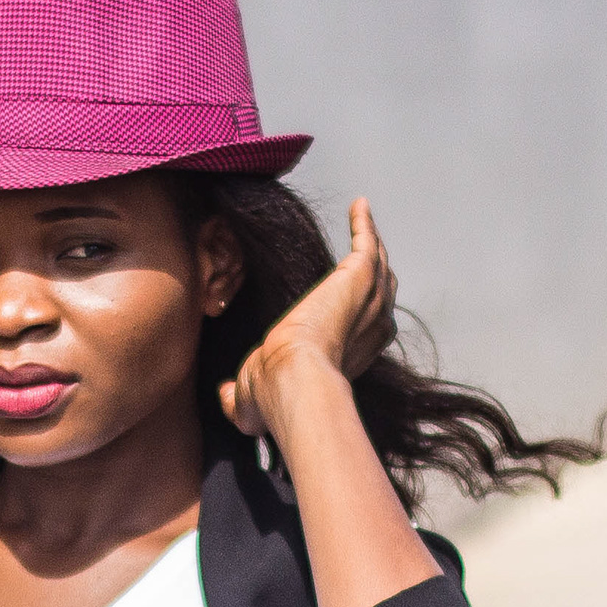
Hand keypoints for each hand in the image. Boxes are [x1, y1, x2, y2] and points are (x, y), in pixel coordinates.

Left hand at [221, 196, 397, 440]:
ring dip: (374, 245)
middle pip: (381, 292)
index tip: (345, 303)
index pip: (364, 329)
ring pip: (380, 265)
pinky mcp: (359, 275)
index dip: (357, 314)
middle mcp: (370, 328)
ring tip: (366, 226)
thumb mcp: (250, 402)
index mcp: (352, 356)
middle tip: (367, 255)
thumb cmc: (274, 395)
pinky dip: (364, 223)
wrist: (288, 376)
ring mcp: (369, 300)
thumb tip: (224, 396)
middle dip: (376, 275)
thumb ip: (236, 398)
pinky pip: (367, 241)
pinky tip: (359, 205)